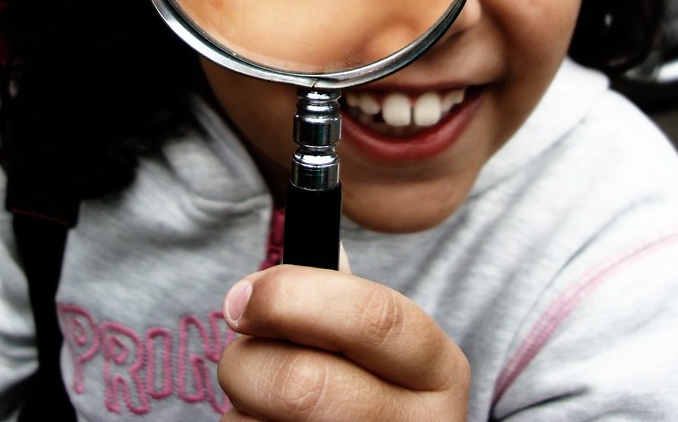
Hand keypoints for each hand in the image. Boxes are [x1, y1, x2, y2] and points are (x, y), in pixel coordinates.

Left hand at [218, 264, 470, 420]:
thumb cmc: (366, 388)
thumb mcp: (378, 346)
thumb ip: (336, 304)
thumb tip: (269, 269)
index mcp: (438, 369)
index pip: (370, 315)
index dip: (291, 296)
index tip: (241, 296)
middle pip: (302, 385)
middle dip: (247, 362)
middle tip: (240, 358)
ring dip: (239, 409)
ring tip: (264, 405)